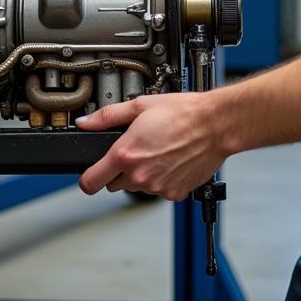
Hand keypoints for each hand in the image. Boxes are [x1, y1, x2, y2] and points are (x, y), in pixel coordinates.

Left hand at [76, 94, 228, 201]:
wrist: (215, 124)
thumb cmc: (182, 113)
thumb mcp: (139, 106)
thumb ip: (107, 117)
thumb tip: (85, 123)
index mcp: (125, 154)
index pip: (90, 182)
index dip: (87, 178)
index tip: (91, 173)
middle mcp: (139, 175)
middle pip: (114, 184)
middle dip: (118, 170)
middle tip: (135, 150)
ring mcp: (157, 187)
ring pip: (137, 187)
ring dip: (141, 174)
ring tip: (157, 151)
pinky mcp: (174, 194)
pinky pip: (158, 190)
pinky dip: (161, 179)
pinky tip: (170, 161)